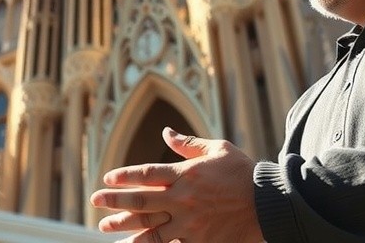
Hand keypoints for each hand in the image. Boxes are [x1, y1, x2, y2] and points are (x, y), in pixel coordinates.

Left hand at [89, 127, 263, 242]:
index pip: (147, 173)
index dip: (125, 176)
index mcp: (186, 174)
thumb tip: (166, 132)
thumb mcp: (218, 149)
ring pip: (149, 226)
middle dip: (114, 201)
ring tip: (105, 227)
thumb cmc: (244, 173)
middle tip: (95, 201)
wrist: (269, 204)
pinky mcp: (198, 241)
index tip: (107, 178)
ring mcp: (189, 223)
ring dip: (125, 226)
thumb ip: (188, 144)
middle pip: (141, 200)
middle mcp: (183, 198)